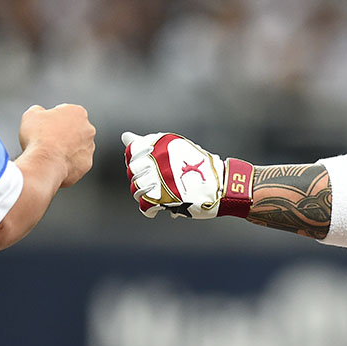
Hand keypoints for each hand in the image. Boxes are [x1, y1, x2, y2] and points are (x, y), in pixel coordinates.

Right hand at [19, 104, 94, 187]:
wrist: (44, 163)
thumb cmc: (38, 137)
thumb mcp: (31, 115)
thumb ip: (38, 110)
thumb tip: (39, 112)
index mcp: (78, 112)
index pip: (65, 112)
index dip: (52, 119)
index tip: (44, 126)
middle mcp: (88, 129)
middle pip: (74, 129)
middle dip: (62, 134)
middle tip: (47, 140)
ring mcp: (89, 147)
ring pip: (77, 147)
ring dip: (67, 149)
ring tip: (50, 154)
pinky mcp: (86, 164)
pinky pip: (76, 163)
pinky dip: (68, 163)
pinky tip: (55, 164)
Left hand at [122, 132, 252, 218]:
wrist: (222, 185)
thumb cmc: (198, 166)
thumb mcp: (175, 148)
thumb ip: (147, 143)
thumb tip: (124, 136)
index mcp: (162, 143)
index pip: (132, 153)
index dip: (137, 163)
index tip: (147, 168)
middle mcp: (159, 157)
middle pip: (133, 171)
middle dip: (139, 179)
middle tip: (156, 183)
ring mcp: (161, 177)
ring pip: (136, 189)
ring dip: (144, 195)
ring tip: (158, 195)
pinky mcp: (165, 197)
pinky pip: (144, 205)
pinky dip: (149, 209)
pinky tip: (158, 208)